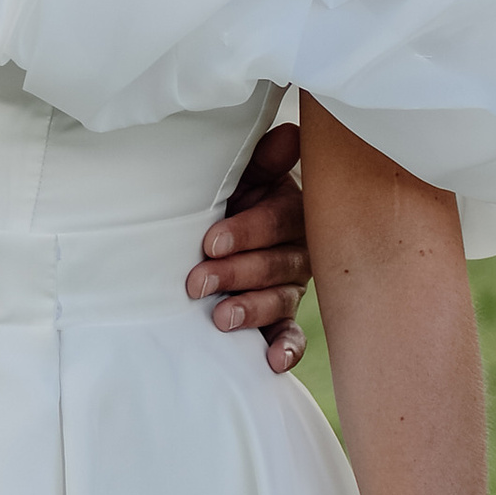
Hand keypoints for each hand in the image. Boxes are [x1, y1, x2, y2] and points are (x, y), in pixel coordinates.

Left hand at [187, 117, 309, 372]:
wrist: (219, 231)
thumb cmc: (232, 195)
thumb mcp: (244, 174)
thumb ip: (264, 159)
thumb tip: (291, 132)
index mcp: (292, 211)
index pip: (279, 220)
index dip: (248, 231)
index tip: (210, 242)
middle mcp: (298, 250)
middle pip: (277, 264)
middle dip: (236, 273)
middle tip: (197, 281)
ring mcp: (292, 286)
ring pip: (281, 300)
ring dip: (252, 310)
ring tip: (221, 318)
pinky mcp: (283, 318)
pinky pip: (292, 336)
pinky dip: (286, 349)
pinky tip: (272, 362)